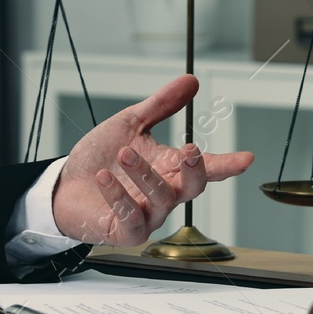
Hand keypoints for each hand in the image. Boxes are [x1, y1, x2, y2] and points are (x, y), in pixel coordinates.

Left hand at [53, 75, 253, 245]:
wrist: (65, 184)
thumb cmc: (101, 158)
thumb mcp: (131, 124)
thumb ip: (161, 106)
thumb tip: (191, 81)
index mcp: (170, 169)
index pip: (206, 168)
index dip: (227, 164)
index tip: (246, 158)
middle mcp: (165, 195)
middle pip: (193, 187)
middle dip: (195, 170)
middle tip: (189, 151)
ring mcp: (148, 216)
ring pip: (161, 200)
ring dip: (144, 175)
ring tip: (123, 154)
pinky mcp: (126, 232)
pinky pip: (131, 219)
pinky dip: (119, 197)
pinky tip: (105, 179)